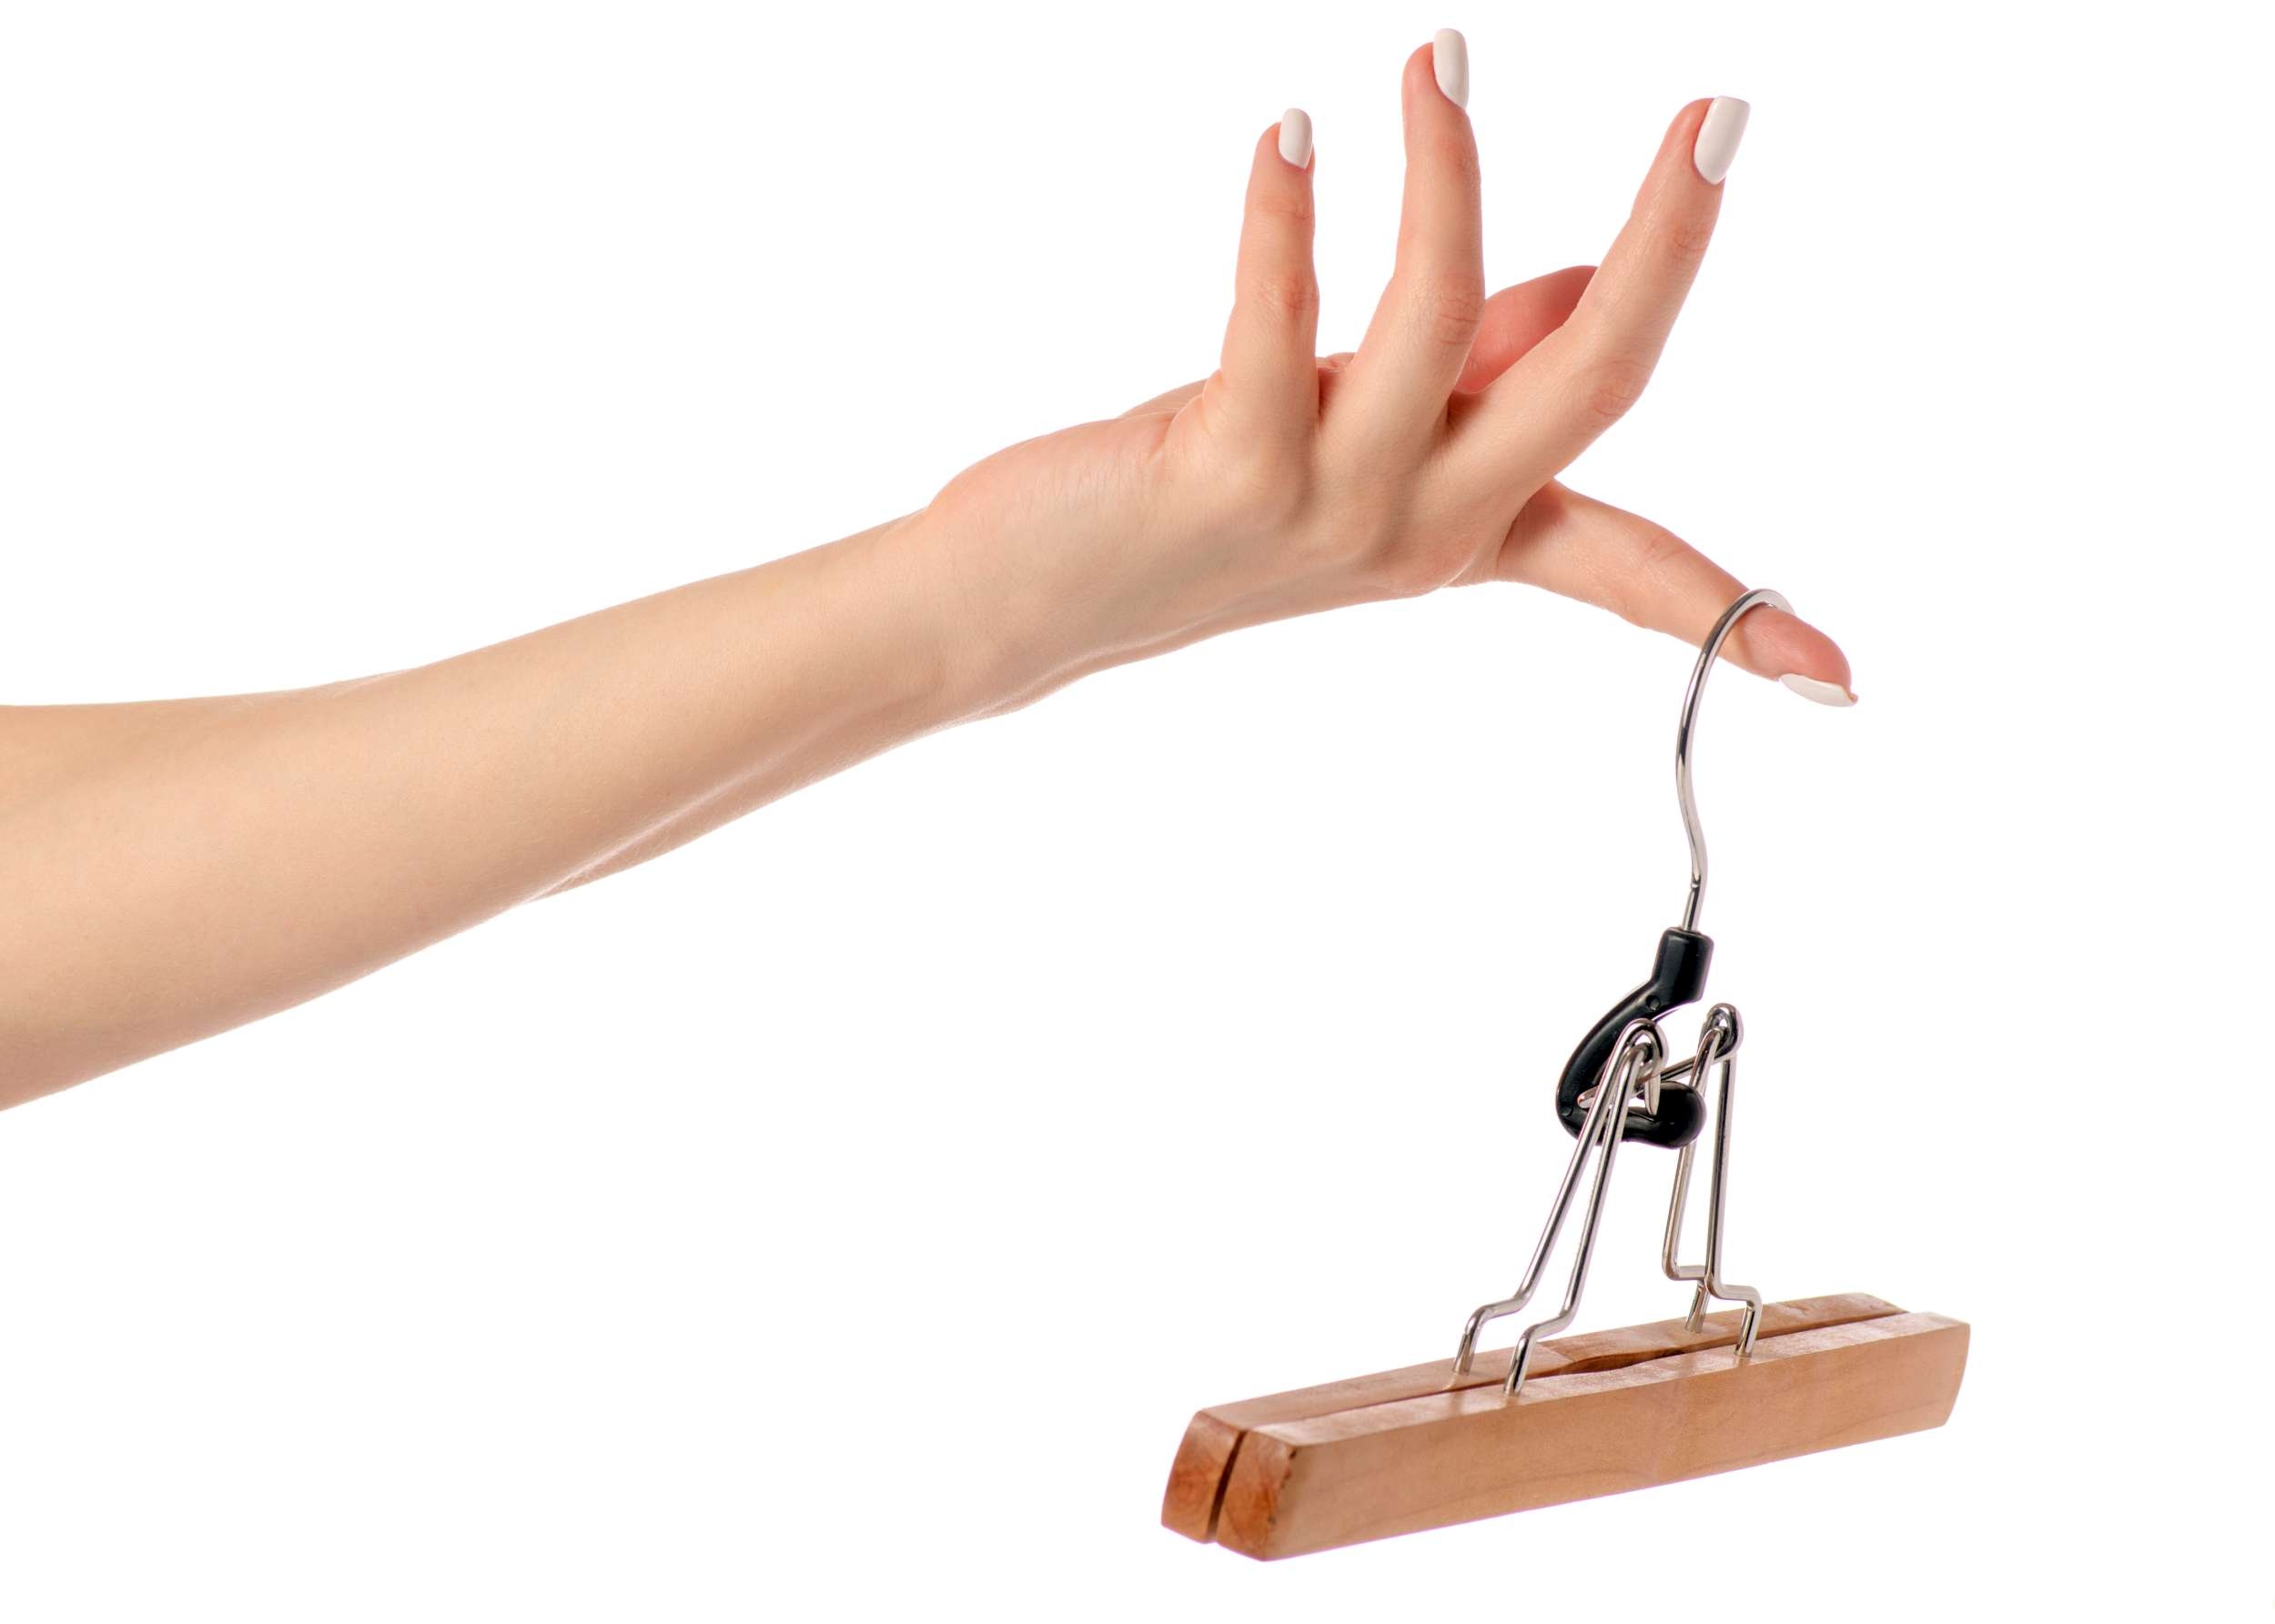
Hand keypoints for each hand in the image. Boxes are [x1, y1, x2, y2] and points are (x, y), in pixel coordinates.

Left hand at [918, 34, 1852, 714]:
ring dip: (1450, 176)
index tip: (1844, 684)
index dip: (1742, 620)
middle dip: (1668, 246)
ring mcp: (1326, 508)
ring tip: (1433, 65)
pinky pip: (1281, 320)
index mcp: (1460, 533)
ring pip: (1442, 321)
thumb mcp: (1353, 447)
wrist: (1022, 603)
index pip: (1632, 569)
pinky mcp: (1228, 469)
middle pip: (1592, 384)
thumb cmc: (1188, 509)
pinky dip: (1292, 215)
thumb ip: (1469, 377)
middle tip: (1715, 119)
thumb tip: (1581, 282)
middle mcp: (1413, 531)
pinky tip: (1296, 137)